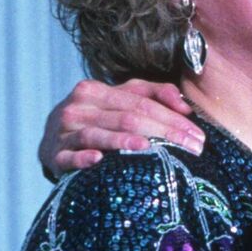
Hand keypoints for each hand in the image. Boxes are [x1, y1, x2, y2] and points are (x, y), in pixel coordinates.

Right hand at [39, 78, 204, 176]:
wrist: (54, 141)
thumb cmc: (98, 120)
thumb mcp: (122, 100)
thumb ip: (155, 94)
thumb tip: (185, 106)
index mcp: (96, 90)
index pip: (142, 103)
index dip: (173, 119)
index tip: (198, 136)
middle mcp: (79, 107)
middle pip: (128, 118)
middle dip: (165, 133)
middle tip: (192, 150)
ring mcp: (64, 131)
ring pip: (99, 134)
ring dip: (125, 142)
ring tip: (151, 149)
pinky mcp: (53, 155)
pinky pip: (69, 156)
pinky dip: (83, 157)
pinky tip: (98, 160)